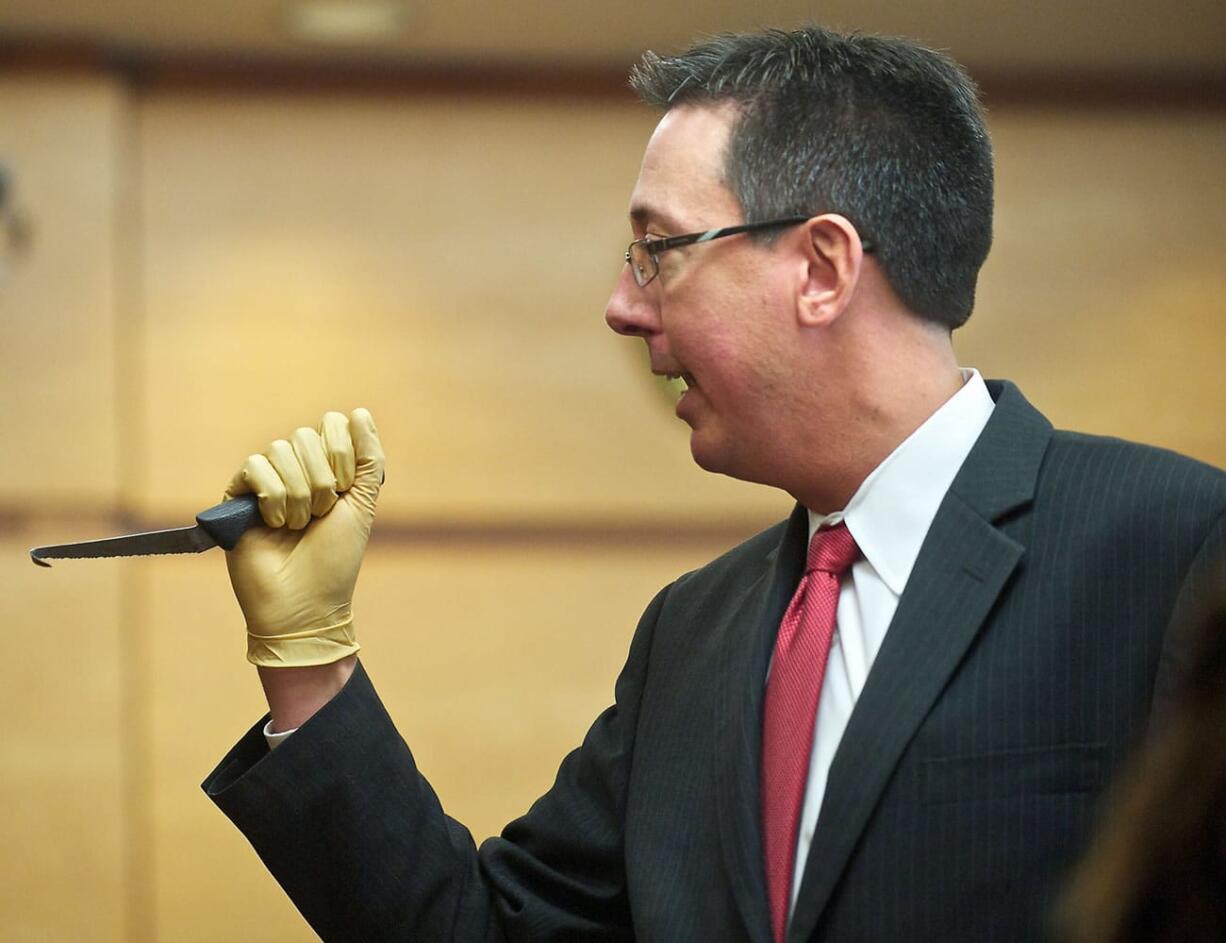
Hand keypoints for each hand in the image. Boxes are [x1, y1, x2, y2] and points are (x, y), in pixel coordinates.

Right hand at [223, 408, 383, 667]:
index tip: (344, 493)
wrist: (305, 602)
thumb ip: (368, 458)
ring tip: (298, 526)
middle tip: (320, 516)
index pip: (332, 424)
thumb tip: (361, 412)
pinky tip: (274, 524)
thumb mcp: (363, 503)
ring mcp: (265, 481)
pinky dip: (272, 498)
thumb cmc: (336, 558)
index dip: (341, 456)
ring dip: (298, 494)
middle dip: (321, 480)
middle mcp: (295, 469)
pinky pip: (255, 467)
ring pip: (280, 449)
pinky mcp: (237, 496)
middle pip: (306, 435)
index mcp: (326, 467)